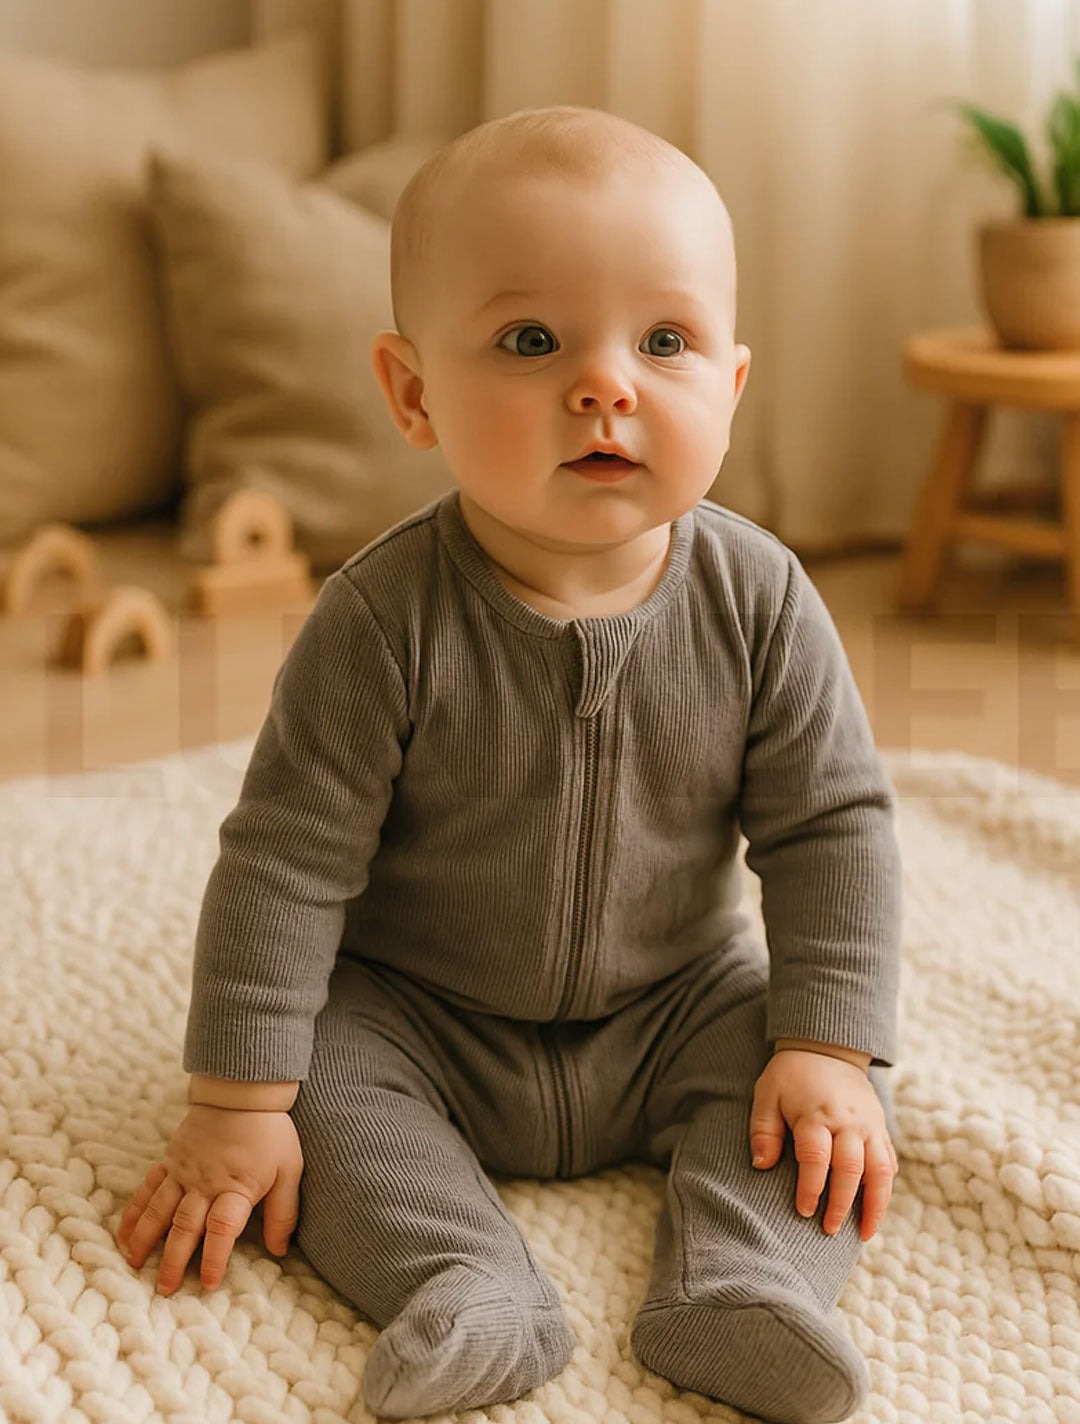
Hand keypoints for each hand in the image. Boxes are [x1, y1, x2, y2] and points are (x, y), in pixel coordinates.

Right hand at [115, 1104, 303, 1294]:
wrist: (242, 1093)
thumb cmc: (269, 1133)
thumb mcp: (290, 1170)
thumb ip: (284, 1212)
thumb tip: (280, 1251)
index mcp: (236, 1187)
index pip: (223, 1228)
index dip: (215, 1257)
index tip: (208, 1283)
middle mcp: (205, 1183)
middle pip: (185, 1226)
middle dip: (173, 1260)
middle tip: (165, 1289)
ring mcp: (183, 1172)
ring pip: (159, 1210)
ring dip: (145, 1239)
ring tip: (133, 1265)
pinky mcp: (170, 1161)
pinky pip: (148, 1189)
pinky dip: (134, 1211)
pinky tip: (123, 1233)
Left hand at [749, 1049, 897, 1240]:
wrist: (827, 1048)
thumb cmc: (791, 1076)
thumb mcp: (767, 1094)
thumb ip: (764, 1130)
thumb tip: (761, 1166)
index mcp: (816, 1114)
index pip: (816, 1159)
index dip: (811, 1188)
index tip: (804, 1212)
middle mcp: (848, 1122)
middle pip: (850, 1169)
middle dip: (840, 1204)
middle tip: (828, 1230)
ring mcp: (869, 1125)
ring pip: (879, 1171)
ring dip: (874, 1205)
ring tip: (864, 1233)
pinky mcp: (880, 1127)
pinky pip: (889, 1161)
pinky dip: (885, 1187)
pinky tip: (876, 1209)